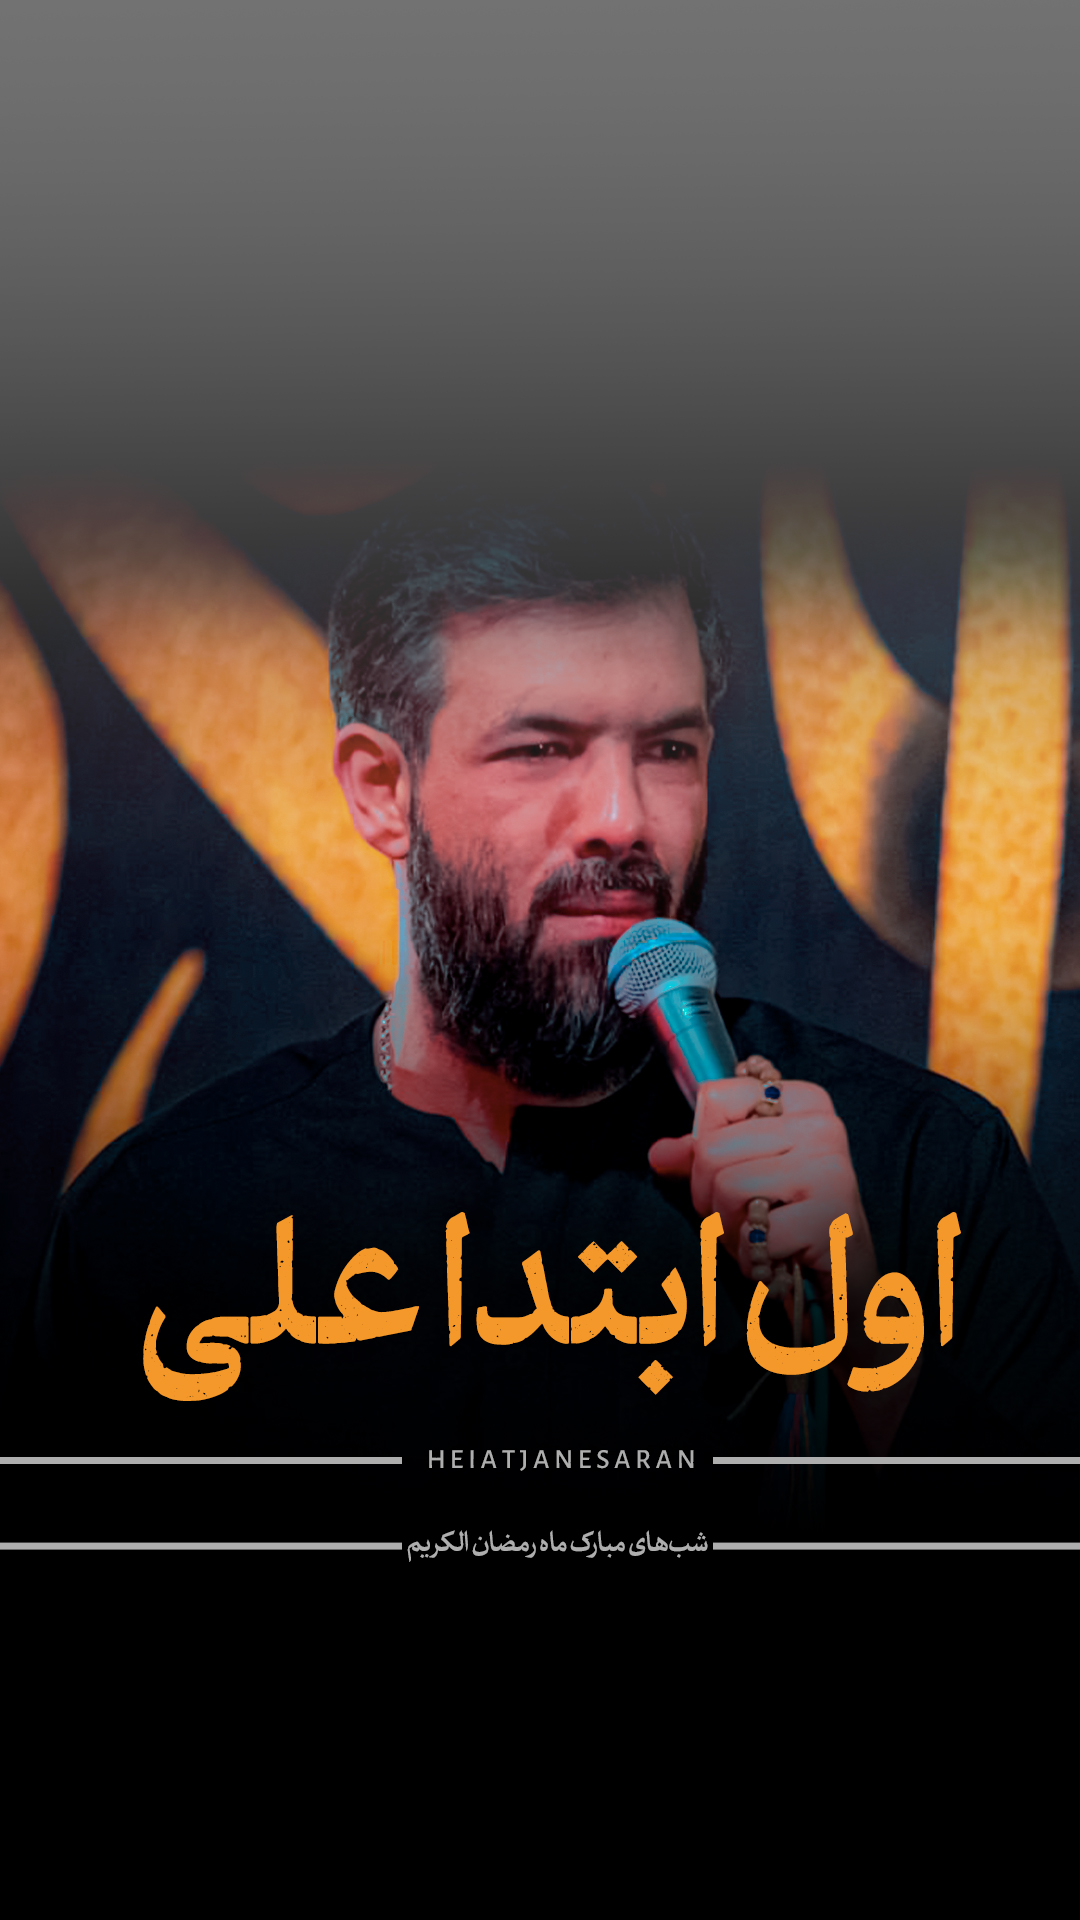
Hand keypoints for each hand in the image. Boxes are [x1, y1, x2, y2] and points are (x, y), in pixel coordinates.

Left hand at [648, 1067, 872, 1282]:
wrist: (847, 1290)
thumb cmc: (791, 1228)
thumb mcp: (744, 1181)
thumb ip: (700, 1159)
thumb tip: (659, 1153)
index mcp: (803, 1103)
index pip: (716, 1099)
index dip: (703, 1148)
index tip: (731, 1174)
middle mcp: (822, 1126)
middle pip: (711, 1148)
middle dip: (710, 1199)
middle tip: (744, 1220)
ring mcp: (830, 1167)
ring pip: (726, 1187)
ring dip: (730, 1231)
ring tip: (762, 1238)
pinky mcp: (831, 1214)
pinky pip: (753, 1233)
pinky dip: (752, 1260)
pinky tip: (778, 1260)